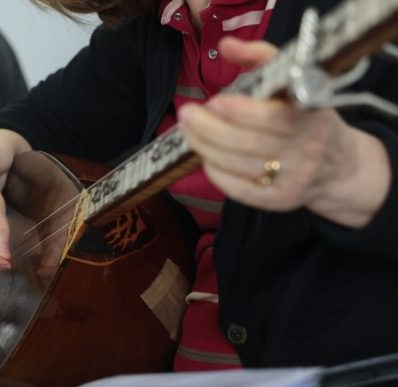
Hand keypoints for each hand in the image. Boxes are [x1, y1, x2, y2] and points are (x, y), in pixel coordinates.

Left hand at [178, 37, 389, 228]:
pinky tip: (205, 157)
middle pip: (248, 143)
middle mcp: (306, 148)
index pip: (273, 117)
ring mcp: (294, 177)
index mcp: (311, 114)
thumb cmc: (305, 116)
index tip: (215, 101)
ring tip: (188, 131)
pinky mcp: (281, 200)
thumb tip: (226, 45)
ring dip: (204, 147)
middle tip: (187, 115)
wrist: (340, 165)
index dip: (240, 111)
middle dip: (208, 129)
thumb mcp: (293, 82)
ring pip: (239, 166)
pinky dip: (216, 173)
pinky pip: (240, 191)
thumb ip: (260, 57)